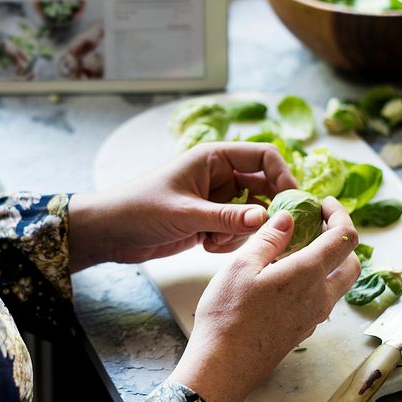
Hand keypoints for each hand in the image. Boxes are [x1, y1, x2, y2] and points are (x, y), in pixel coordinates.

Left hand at [68, 142, 296, 271]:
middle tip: (273, 232)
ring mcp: (216, 200)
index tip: (292, 202)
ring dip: (242, 231)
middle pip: (264, 187)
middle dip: (267, 210)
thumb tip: (266, 219)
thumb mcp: (185, 213)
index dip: (283, 175)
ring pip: (252, 214)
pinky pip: (236, 231)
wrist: (109, 232)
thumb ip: (226, 217)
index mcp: (213, 157)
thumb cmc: (139, 208)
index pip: (264, 156)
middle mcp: (219, 176)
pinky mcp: (209, 222)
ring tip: (216, 240)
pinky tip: (205, 246)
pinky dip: (228, 242)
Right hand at [169, 197, 360, 401]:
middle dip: (341, 238)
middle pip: (352, 262)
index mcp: (309, 273)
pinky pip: (322, 300)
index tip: (323, 203)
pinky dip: (317, 282)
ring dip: (331, 262)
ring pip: (339, 284)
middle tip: (317, 225)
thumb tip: (288, 217)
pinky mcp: (303, 330)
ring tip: (300, 249)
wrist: (224, 365)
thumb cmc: (228, 314)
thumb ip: (269, 238)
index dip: (339, 214)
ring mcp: (314, 316)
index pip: (344, 236)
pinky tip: (287, 277)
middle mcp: (320, 296)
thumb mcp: (242, 265)